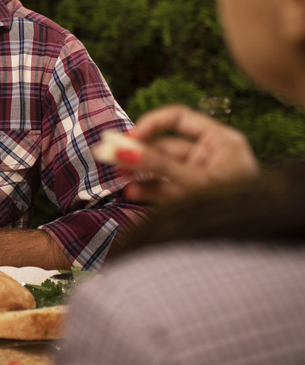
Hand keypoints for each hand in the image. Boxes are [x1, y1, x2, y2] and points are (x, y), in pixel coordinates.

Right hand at [119, 105, 260, 203]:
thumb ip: (156, 166)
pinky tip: (133, 193)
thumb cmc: (235, 209)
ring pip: (164, 169)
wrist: (252, 246)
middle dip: (140, 154)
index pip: (179, 118)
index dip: (151, 124)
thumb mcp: (193, 183)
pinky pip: (168, 188)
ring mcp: (203, 177)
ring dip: (141, 174)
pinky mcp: (195, 196)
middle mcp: (212, 156)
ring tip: (121, 180)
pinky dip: (150, 190)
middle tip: (112, 158)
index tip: (128, 138)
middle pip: (167, 146)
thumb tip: (120, 150)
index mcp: (222, 141)